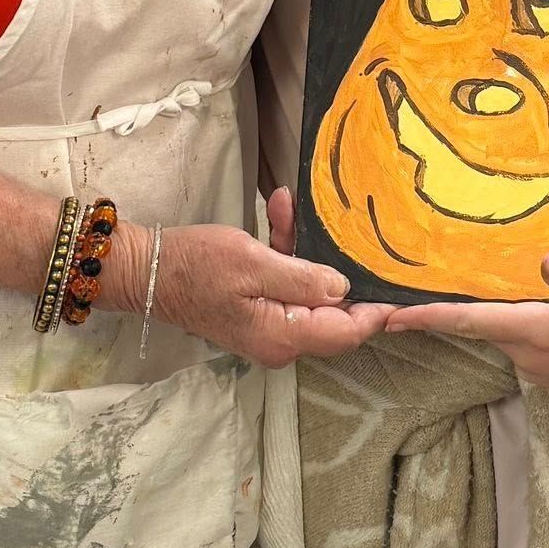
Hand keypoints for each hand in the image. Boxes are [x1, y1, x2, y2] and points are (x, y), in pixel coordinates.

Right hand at [110, 202, 391, 369]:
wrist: (146, 271)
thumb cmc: (196, 265)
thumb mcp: (251, 262)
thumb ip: (302, 278)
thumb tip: (344, 290)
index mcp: (283, 336)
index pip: (347, 331)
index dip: (378, 309)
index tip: (402, 283)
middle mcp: (280, 341)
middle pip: (333, 313)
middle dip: (341, 269)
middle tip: (354, 230)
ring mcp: (268, 328)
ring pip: (308, 293)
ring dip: (305, 250)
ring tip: (292, 206)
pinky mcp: (256, 311)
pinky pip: (284, 285)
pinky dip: (285, 252)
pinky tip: (280, 210)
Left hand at [384, 251, 548, 416]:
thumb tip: (548, 256)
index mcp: (536, 334)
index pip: (468, 322)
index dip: (426, 318)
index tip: (387, 317)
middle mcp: (529, 355)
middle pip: (474, 328)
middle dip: (437, 314)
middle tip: (399, 296)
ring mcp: (541, 367)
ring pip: (495, 334)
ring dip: (469, 318)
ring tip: (440, 293)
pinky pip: (516, 341)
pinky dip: (500, 325)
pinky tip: (501, 306)